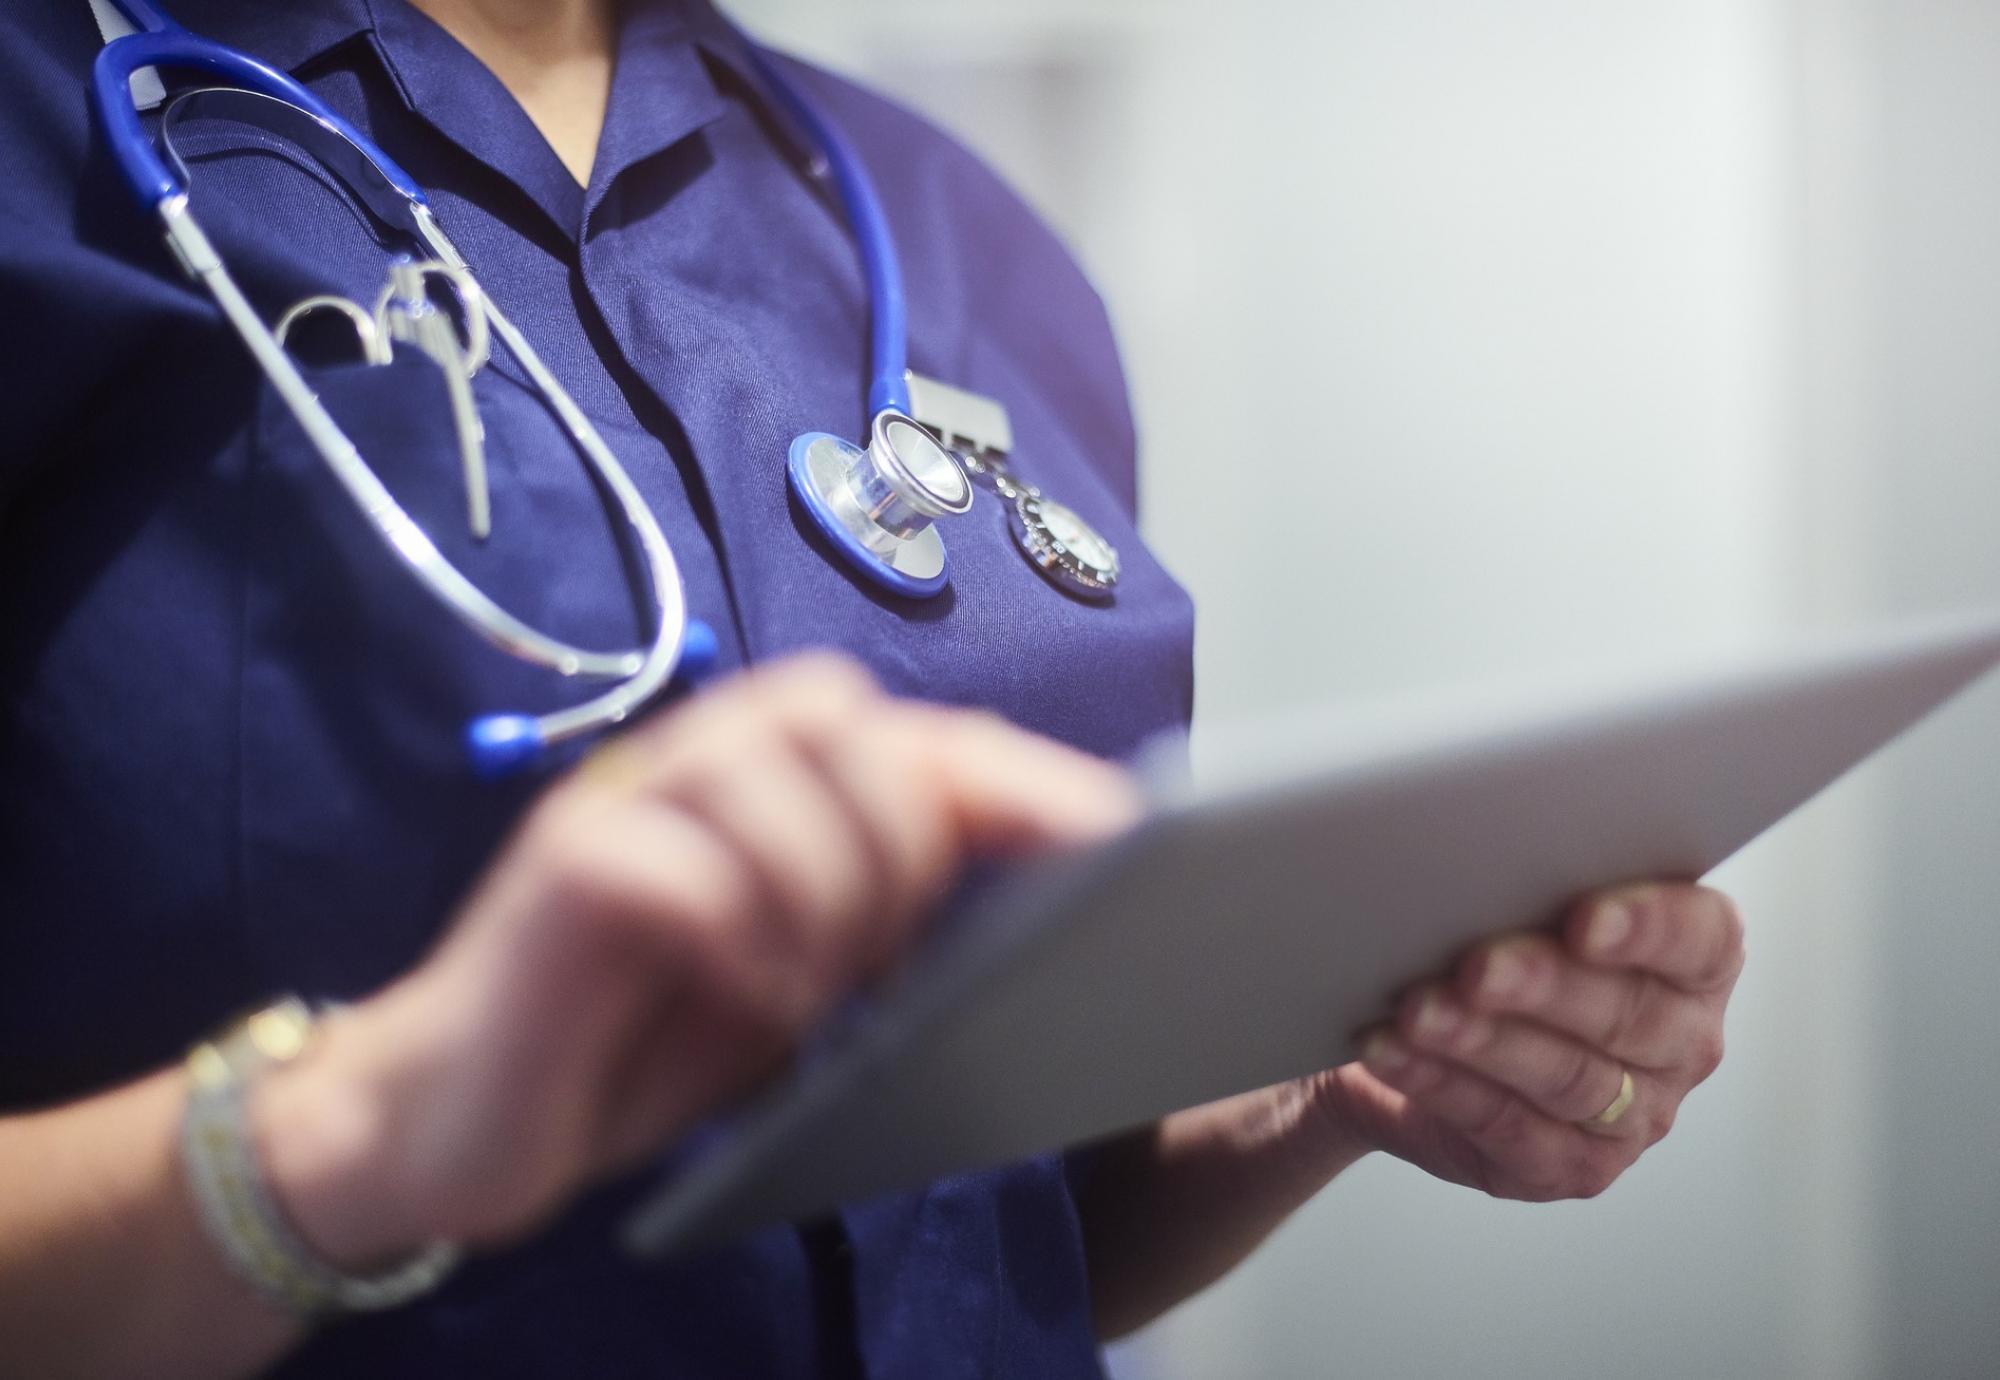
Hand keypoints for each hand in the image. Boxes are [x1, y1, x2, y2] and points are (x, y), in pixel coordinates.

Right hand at [251, 655, 1139, 1265]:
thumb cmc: (638, 1037)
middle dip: (899, 842)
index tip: (1124, 838)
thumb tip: (1031, 902)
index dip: (1025, 781)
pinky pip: (676, 864)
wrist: (454, 1114)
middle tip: (872, 955)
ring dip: (824, 891)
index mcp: (763, 778)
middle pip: (849, 721)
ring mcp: (618, 803)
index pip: (920, 741)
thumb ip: (880, 908)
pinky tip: (746, 1003)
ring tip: (806, 989)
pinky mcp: (557, 872)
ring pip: (774, 768)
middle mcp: (693, 763)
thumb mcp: (792, 970)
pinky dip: (739, 938)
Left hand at [1306, 883, 1743, 1199]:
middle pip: (1627, 1014)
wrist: (1421, 1036)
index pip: (1700, 938)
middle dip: (1544, 986)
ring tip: (1419, 1010)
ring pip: (1565, 1078)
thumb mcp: (1526, 901)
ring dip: (1484, 1042)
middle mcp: (1683, 1042)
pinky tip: (1394, 1051)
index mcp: (1697, 961)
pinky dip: (1441, 1084)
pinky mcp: (1573, 1167)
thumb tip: (1484, 846)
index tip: (1584, 919)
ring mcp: (1637, 1116)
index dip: (1648, 927)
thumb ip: (1537, 876)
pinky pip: (1507, 1127)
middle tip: (1477, 966)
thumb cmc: (1492, 941)